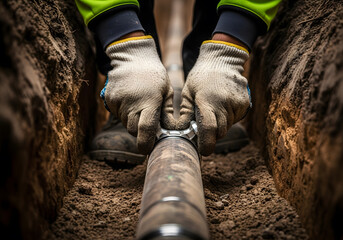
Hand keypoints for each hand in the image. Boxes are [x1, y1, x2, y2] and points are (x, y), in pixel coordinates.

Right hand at [103, 35, 174, 153]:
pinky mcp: (110, 99)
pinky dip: (124, 113)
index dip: (146, 143)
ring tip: (139, 106)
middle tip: (147, 122)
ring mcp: (118, 101)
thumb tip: (169, 131)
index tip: (148, 149)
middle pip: (132, 130)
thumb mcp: (167, 91)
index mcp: (149, 102)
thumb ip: (167, 112)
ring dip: (132, 121)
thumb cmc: (154, 75)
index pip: (145, 129)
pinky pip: (117, 114)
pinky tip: (131, 101)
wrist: (133, 57)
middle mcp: (131, 104)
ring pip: (124, 123)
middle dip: (140, 131)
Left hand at [177, 39, 250, 155]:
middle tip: (204, 127)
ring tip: (213, 110)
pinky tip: (222, 106)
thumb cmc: (200, 77)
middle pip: (220, 131)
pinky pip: (235, 119)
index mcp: (207, 101)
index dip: (207, 143)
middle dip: (212, 134)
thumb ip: (185, 113)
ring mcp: (237, 103)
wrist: (222, 60)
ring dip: (220, 125)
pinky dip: (228, 118)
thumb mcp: (187, 92)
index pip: (209, 128)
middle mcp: (224, 103)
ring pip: (228, 126)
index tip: (203, 151)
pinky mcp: (244, 103)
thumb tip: (182, 132)